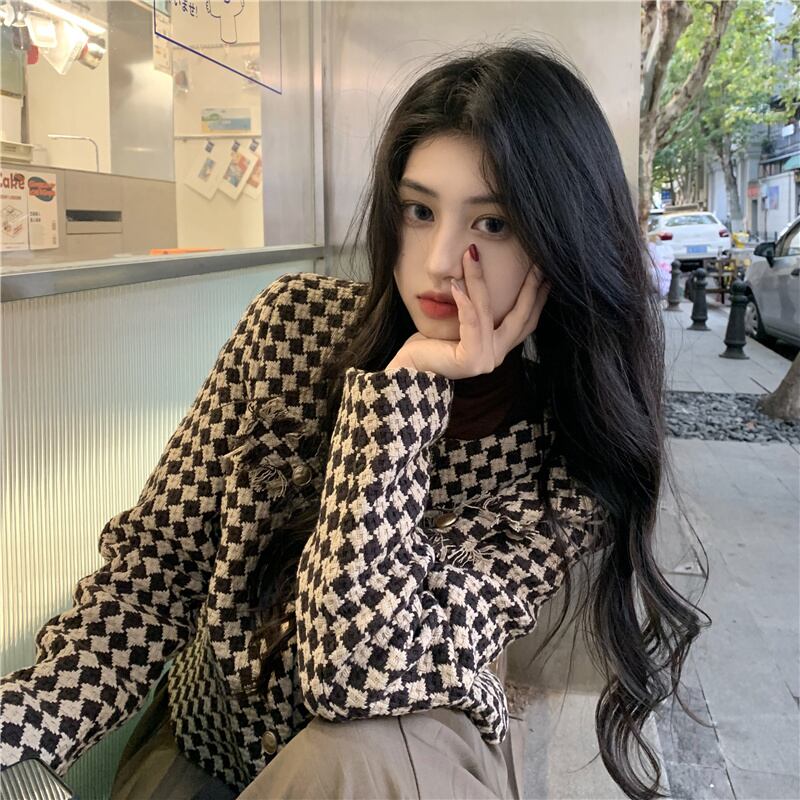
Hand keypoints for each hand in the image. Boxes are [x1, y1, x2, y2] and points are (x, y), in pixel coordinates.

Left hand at [387, 245, 549, 378]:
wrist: (410, 370)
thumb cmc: (430, 345)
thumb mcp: (460, 322)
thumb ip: (475, 308)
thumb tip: (479, 271)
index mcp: (498, 348)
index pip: (525, 321)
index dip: (538, 298)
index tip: (547, 274)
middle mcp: (496, 356)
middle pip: (520, 317)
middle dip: (529, 287)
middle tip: (536, 262)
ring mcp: (486, 360)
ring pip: (487, 311)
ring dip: (480, 280)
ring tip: (472, 255)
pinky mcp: (471, 359)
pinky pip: (470, 324)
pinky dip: (464, 303)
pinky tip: (456, 285)